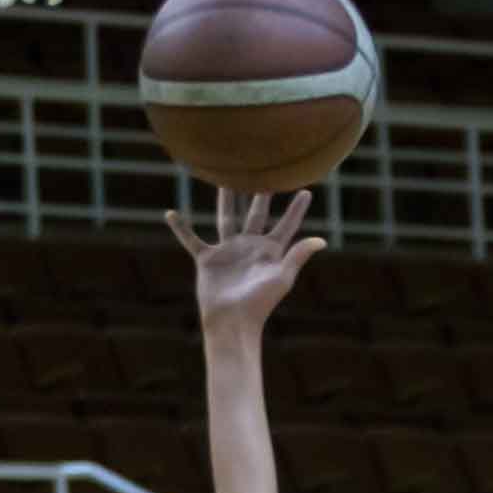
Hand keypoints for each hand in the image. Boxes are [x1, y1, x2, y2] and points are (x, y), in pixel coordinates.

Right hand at [166, 189, 324, 334]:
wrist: (232, 323)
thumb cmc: (259, 304)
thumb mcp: (281, 278)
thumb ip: (298, 256)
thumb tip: (321, 240)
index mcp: (269, 252)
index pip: (286, 226)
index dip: (296, 210)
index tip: (306, 191)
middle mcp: (249, 247)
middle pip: (255, 214)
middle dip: (260, 194)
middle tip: (264, 169)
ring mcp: (228, 252)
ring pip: (226, 218)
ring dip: (225, 199)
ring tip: (223, 178)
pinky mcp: (208, 260)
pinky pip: (191, 240)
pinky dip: (181, 229)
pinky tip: (170, 214)